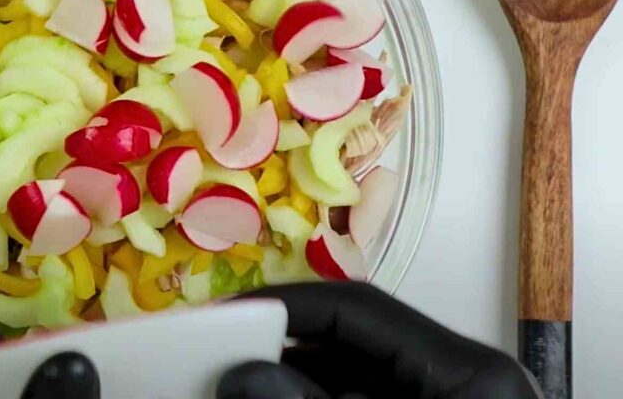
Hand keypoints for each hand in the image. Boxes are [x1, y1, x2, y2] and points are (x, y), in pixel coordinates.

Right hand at [221, 282, 542, 398]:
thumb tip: (246, 375)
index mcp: (468, 374)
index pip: (359, 308)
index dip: (286, 305)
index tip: (230, 316)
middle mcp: (457, 380)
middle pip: (347, 343)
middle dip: (279, 350)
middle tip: (223, 357)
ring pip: (345, 377)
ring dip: (289, 381)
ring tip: (236, 385)